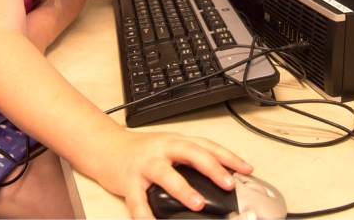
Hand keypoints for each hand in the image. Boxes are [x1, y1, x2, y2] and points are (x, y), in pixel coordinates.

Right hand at [98, 130, 252, 218]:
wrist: (106, 147)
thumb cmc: (142, 150)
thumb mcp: (169, 148)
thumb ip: (191, 159)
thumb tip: (221, 176)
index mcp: (176, 141)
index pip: (207, 145)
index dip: (228, 156)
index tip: (247, 169)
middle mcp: (163, 149)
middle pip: (191, 153)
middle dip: (212, 167)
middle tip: (229, 183)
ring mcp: (145, 164)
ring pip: (165, 174)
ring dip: (183, 188)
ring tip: (198, 202)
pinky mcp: (129, 181)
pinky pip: (138, 201)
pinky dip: (146, 216)